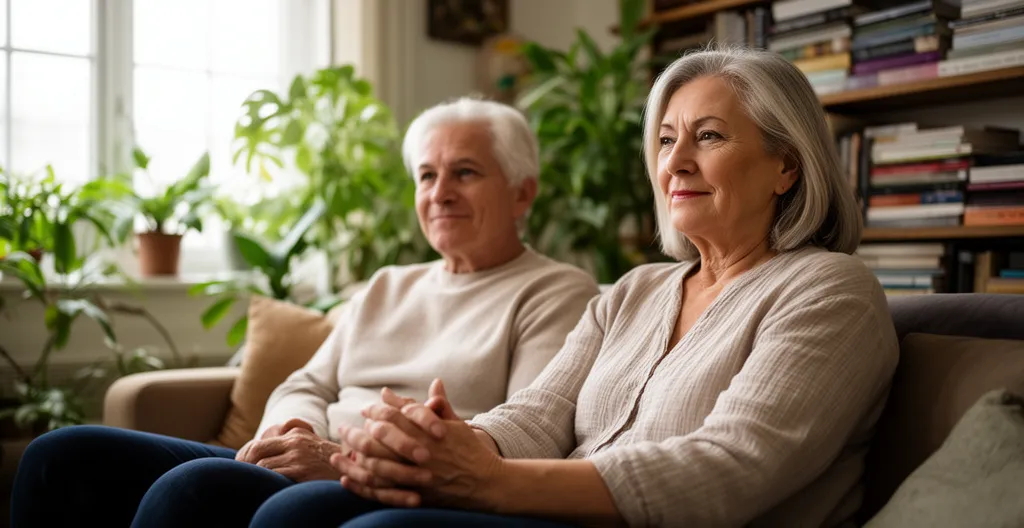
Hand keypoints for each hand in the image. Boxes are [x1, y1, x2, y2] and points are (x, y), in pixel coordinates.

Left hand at [236, 419, 343, 481]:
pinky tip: (269, 488)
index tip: (241, 468)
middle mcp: (295, 442)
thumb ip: (297, 433)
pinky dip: (268, 483)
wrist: (355, 468)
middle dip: (245, 465)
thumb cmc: (331, 461)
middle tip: (242, 477)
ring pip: (263, 466)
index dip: (245, 457)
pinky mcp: (302, 471)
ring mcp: (298, 456)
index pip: (259, 444)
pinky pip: (274, 477)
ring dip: (256, 477)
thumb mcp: (313, 441)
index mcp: (295, 434)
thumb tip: (281, 428)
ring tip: (254, 485)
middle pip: (256, 451)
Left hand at [341, 380, 503, 509]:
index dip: (378, 411)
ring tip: (338, 453)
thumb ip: (441, 405)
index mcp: (430, 433)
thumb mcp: (459, 425)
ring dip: (354, 458)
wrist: (486, 483)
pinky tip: (347, 478)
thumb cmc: (471, 451)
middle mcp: (422, 453)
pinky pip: (382, 492)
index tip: (366, 409)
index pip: (396, 416)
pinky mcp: (415, 495)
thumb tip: (434, 382)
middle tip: (346, 429)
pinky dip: (362, 485)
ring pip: (377, 465)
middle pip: (381, 440)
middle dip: (359, 433)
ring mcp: (417, 476)